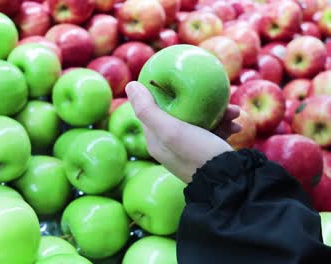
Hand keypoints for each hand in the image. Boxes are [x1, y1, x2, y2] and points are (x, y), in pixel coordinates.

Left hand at [125, 81, 241, 182]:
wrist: (228, 182)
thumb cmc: (197, 154)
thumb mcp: (170, 130)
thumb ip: (147, 109)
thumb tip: (130, 84)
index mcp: (155, 140)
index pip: (150, 109)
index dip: (159, 91)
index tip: (172, 75)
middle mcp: (169, 144)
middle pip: (178, 111)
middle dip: (195, 100)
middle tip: (209, 92)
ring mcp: (188, 148)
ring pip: (199, 120)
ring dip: (217, 112)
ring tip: (233, 111)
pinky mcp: (205, 152)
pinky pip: (213, 131)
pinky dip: (224, 125)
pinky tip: (237, 124)